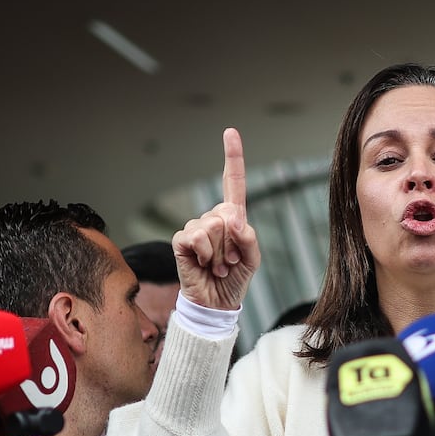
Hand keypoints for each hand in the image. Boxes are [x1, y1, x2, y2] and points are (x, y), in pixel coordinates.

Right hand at [173, 128, 260, 309]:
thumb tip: (232, 218)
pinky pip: (196, 237)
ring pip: (212, 226)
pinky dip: (205, 254)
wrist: (216, 303)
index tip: (230, 132)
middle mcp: (213, 217)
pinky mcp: (182, 241)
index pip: (233, 182)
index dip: (232, 157)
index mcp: (233, 217)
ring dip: (221, 252)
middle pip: (227, 212)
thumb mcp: (252, 258)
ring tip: (219, 265)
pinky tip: (204, 264)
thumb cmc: (235, 279)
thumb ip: (248, 236)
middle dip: (234, 241)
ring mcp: (195, 228)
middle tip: (231, 260)